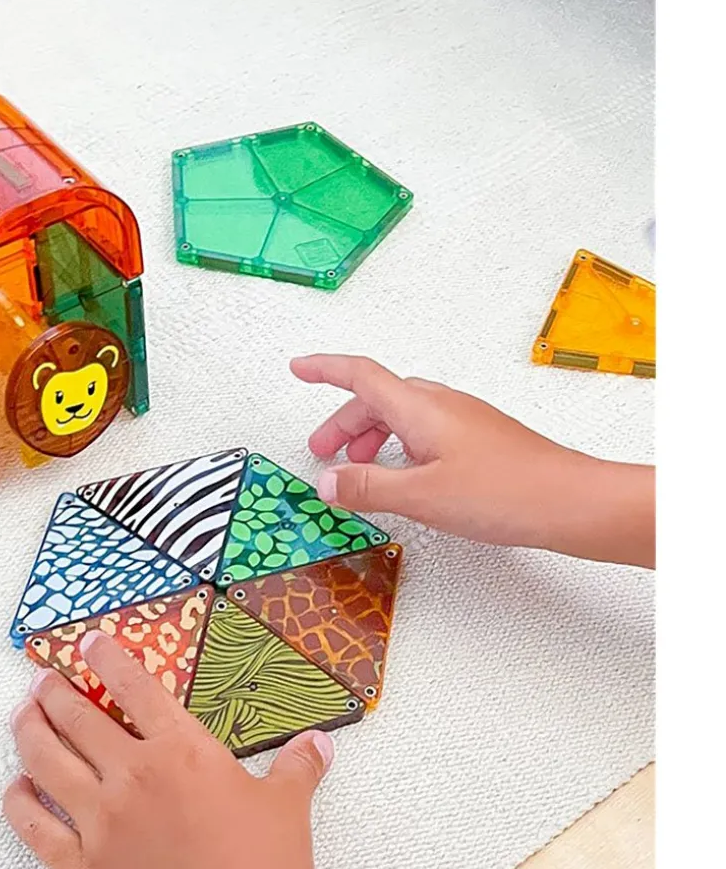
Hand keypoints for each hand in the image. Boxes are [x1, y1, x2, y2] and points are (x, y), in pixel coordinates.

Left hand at [4, 631, 328, 868]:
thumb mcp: (288, 809)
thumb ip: (297, 768)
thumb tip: (317, 745)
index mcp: (181, 751)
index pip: (133, 686)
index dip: (106, 657)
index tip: (88, 642)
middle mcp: (132, 776)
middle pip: (76, 716)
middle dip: (54, 691)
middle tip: (44, 680)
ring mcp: (102, 821)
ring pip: (44, 760)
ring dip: (28, 731)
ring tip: (22, 715)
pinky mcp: (83, 867)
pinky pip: (34, 828)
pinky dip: (17, 803)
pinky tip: (16, 789)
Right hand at [290, 354, 654, 567]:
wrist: (570, 501)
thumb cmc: (505, 492)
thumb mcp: (421, 496)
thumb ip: (369, 487)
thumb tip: (327, 482)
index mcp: (420, 408)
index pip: (360, 375)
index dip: (325, 369)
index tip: (299, 367)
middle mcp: (441, 405)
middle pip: (378, 398)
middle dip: (343, 422)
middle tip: (322, 451)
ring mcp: (462, 419)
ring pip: (402, 414)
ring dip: (371, 436)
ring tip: (359, 469)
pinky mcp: (478, 438)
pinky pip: (425, 428)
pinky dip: (399, 444)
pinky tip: (403, 474)